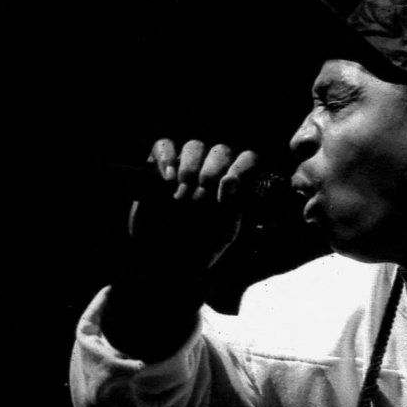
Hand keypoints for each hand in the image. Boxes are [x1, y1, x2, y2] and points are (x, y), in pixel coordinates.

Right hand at [129, 138, 261, 274]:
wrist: (162, 261)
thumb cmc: (198, 249)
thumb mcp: (223, 234)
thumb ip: (233, 208)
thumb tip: (229, 179)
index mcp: (234, 186)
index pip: (248, 159)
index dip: (242, 167)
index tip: (229, 185)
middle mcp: (212, 172)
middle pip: (221, 150)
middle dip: (212, 172)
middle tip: (199, 199)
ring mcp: (184, 168)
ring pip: (194, 145)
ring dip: (190, 167)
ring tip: (181, 194)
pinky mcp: (158, 167)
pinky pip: (164, 145)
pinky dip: (166, 157)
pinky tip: (167, 179)